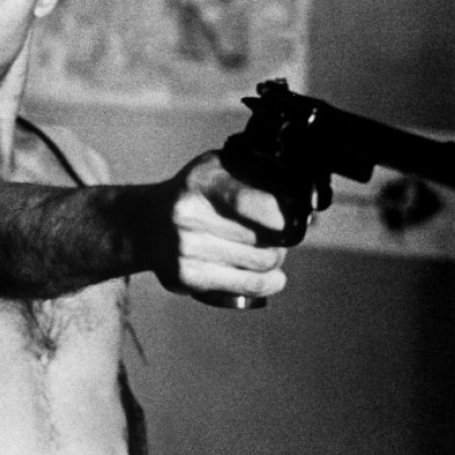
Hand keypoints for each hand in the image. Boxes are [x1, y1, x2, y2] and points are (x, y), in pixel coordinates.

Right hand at [153, 152, 287, 299]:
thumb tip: (308, 204)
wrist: (146, 223)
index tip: (298, 216)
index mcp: (203, 181)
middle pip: (268, 236)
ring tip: (265, 249)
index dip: (288, 214)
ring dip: (274, 258)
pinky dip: (268, 282)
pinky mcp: (186, 277)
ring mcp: (186, 248)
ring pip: (263, 261)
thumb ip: (260, 177)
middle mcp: (190, 214)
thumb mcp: (221, 169)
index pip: (258, 203)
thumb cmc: (196, 194)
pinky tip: (273, 277)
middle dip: (284, 237)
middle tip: (279, 233)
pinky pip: (247, 285)